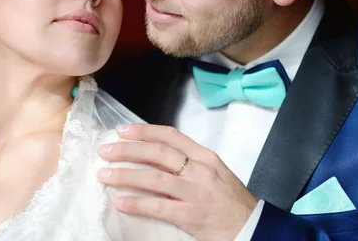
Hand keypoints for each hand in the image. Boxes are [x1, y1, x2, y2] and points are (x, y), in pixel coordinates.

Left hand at [97, 124, 257, 240]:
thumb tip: (155, 155)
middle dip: (128, 150)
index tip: (122, 130)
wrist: (253, 227)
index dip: (144, 131)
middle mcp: (199, 170)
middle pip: (157, 153)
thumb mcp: (214, 171)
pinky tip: (121, 202)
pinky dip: (136, 204)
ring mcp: (195, 192)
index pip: (170, 136)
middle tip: (106, 151)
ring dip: (124, 175)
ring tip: (104, 175)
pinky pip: (158, 207)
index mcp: (205, 156)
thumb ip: (189, 161)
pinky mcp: (191, 215)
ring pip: (153, 178)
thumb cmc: (231, 200)